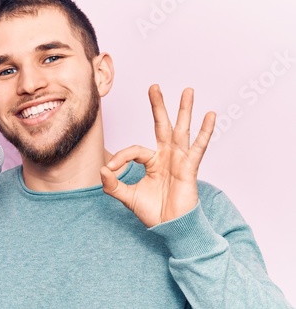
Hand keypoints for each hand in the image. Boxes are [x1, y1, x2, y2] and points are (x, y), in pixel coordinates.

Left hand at [100, 84, 215, 227]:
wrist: (170, 227)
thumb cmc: (153, 211)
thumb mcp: (127, 197)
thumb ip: (112, 184)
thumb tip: (102, 169)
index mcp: (152, 161)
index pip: (133, 150)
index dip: (120, 158)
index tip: (110, 169)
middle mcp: (166, 156)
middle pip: (161, 126)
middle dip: (158, 106)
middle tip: (154, 86)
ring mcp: (179, 160)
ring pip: (181, 130)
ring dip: (184, 110)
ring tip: (188, 90)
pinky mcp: (189, 168)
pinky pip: (198, 147)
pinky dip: (205, 131)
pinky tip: (210, 115)